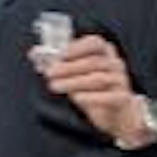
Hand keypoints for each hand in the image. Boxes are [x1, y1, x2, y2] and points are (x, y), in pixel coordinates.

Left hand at [33, 34, 154, 144]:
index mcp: (105, 53)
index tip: (58, 55)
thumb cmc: (94, 90)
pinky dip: (92, 97)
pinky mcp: (122, 98)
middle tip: (49, 73)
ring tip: (55, 86)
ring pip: (99, 78)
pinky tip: (78, 98)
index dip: (76, 47)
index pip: (94, 43)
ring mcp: (120, 81)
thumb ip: (58, 64)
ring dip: (74, 82)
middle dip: (68, 67)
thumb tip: (34, 53)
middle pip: (93, 62)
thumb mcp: (76, 75)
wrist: (117, 113)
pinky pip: (109, 97)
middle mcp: (115, 64)